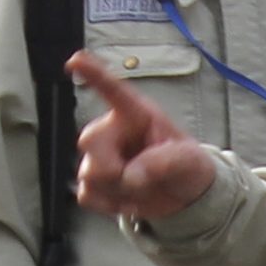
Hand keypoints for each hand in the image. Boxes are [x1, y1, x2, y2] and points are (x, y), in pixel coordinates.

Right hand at [72, 52, 217, 222]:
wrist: (185, 195)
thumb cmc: (186, 165)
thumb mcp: (189, 160)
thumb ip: (163, 162)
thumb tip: (131, 175)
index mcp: (136, 115)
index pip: (113, 91)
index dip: (94, 74)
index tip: (76, 60)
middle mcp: (112, 131)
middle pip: (89, 142)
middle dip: (112, 166)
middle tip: (138, 179)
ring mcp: (100, 157)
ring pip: (88, 174)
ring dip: (118, 190)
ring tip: (142, 188)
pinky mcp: (95, 183)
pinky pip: (86, 195)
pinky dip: (109, 205)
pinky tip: (128, 200)